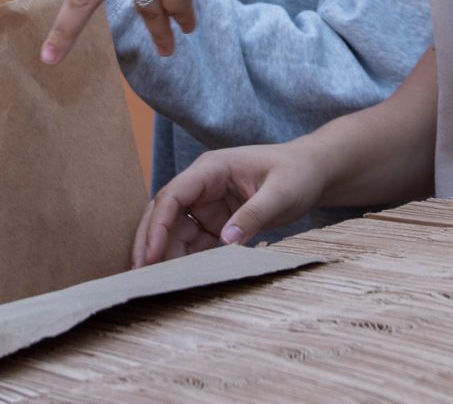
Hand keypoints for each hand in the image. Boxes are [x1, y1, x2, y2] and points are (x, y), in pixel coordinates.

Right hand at [133, 142, 326, 267]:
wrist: (313, 173)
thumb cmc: (298, 173)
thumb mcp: (281, 192)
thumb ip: (254, 214)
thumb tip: (226, 241)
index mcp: (212, 168)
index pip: (173, 195)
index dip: (157, 225)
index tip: (149, 254)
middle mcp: (202, 185)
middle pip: (164, 213)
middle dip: (150, 242)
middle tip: (139, 275)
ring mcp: (207, 204)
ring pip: (174, 231)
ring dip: (166, 255)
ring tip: (159, 284)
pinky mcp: (215, 221)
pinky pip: (192, 242)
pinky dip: (185, 259)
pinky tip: (182, 279)